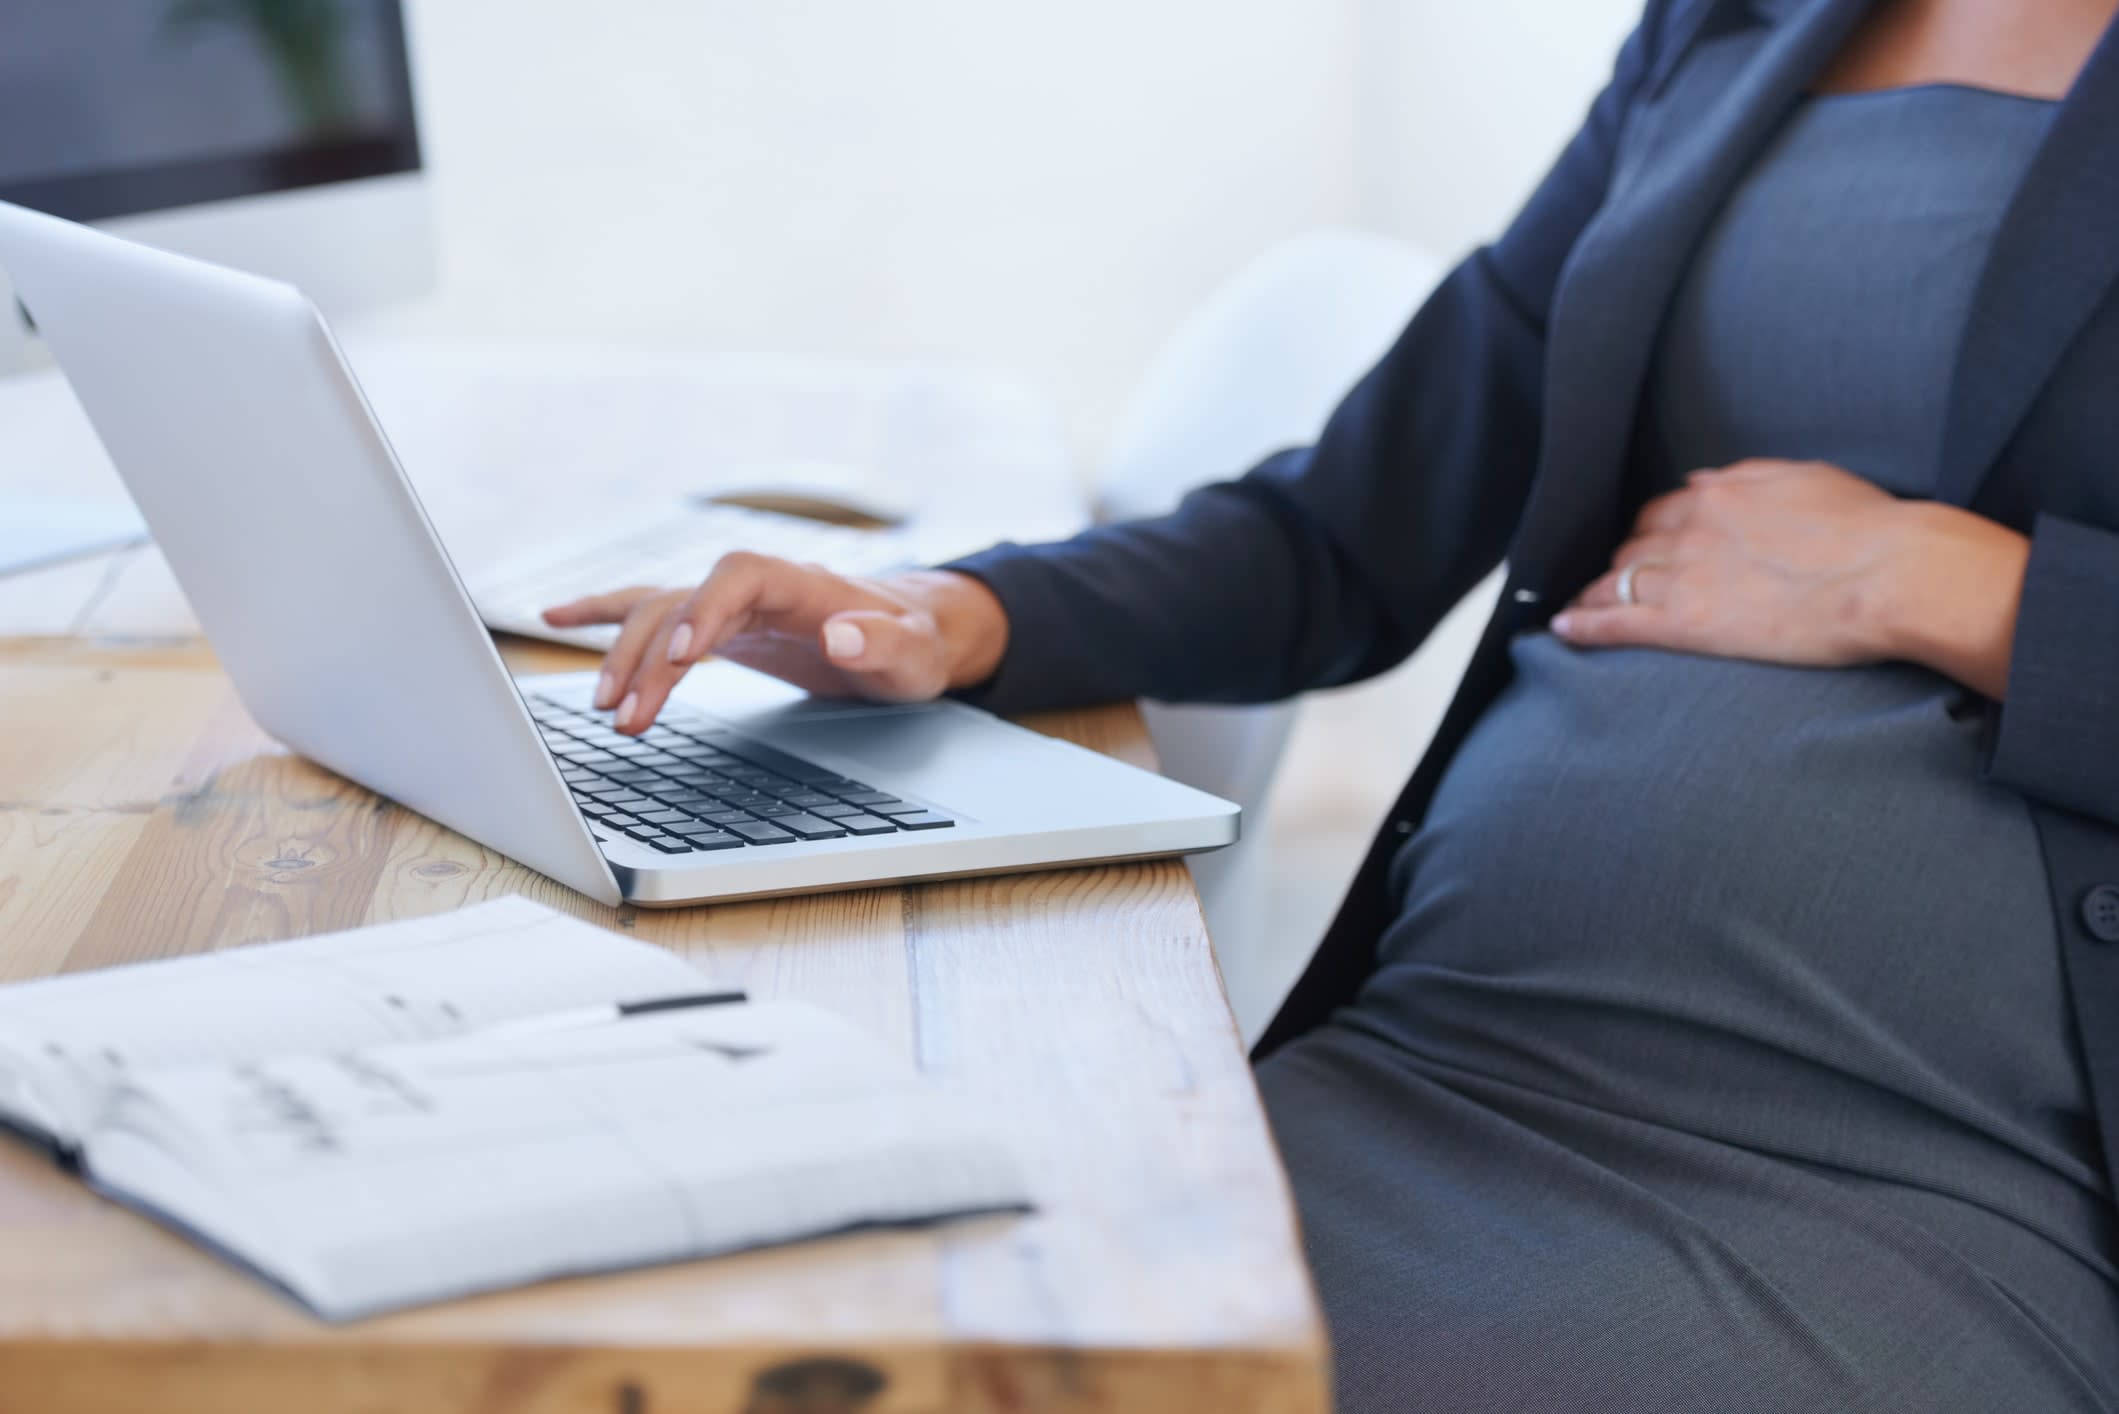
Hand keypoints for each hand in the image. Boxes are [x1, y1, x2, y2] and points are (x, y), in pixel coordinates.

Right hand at [542, 554, 1009, 733]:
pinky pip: (652, 610)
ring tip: (607, 711)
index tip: (680, 654)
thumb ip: (883, 643)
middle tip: (628, 716)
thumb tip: (843, 633)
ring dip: (626, 657)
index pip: (740, 575)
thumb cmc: (914, 643)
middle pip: (685, 602)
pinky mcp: (717, 624)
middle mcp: (758, 585)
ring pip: (659, 613)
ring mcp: (732, 603)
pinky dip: (604, 613)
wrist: (910, 630)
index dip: (705, 608)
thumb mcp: (915, 654)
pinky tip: (555, 617)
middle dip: (651, 657)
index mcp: (804, 583)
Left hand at [1551, 459, 2030, 696]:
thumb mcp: (1806, 480)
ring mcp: (1685, 577)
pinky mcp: (1687, 624)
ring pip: (1615, 582)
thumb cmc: (1869, 528)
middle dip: (1624, 562)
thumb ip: (1747, 478)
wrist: (1893, 573)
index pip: (1661, 512)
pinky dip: (1583, 625)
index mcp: (1720, 496)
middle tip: (1615, 582)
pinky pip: (1616, 623)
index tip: (1645, 544)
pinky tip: (1563, 629)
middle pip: (1634, 547)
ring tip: (1578, 609)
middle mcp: (1692, 530)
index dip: (1649, 531)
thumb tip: (1701, 480)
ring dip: (1594, 594)